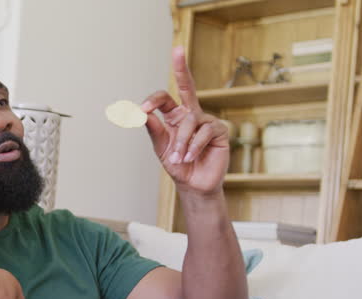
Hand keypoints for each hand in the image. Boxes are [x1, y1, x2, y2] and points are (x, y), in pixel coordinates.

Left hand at [142, 46, 229, 196]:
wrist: (194, 185)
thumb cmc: (177, 166)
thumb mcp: (161, 148)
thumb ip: (153, 130)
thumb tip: (141, 113)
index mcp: (174, 116)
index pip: (164, 98)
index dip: (152, 100)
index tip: (142, 110)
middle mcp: (190, 114)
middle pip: (187, 86)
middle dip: (182, 67)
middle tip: (178, 49)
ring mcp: (206, 121)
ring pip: (190, 121)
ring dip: (180, 142)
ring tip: (178, 158)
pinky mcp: (220, 130)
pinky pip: (204, 132)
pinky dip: (193, 146)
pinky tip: (189, 157)